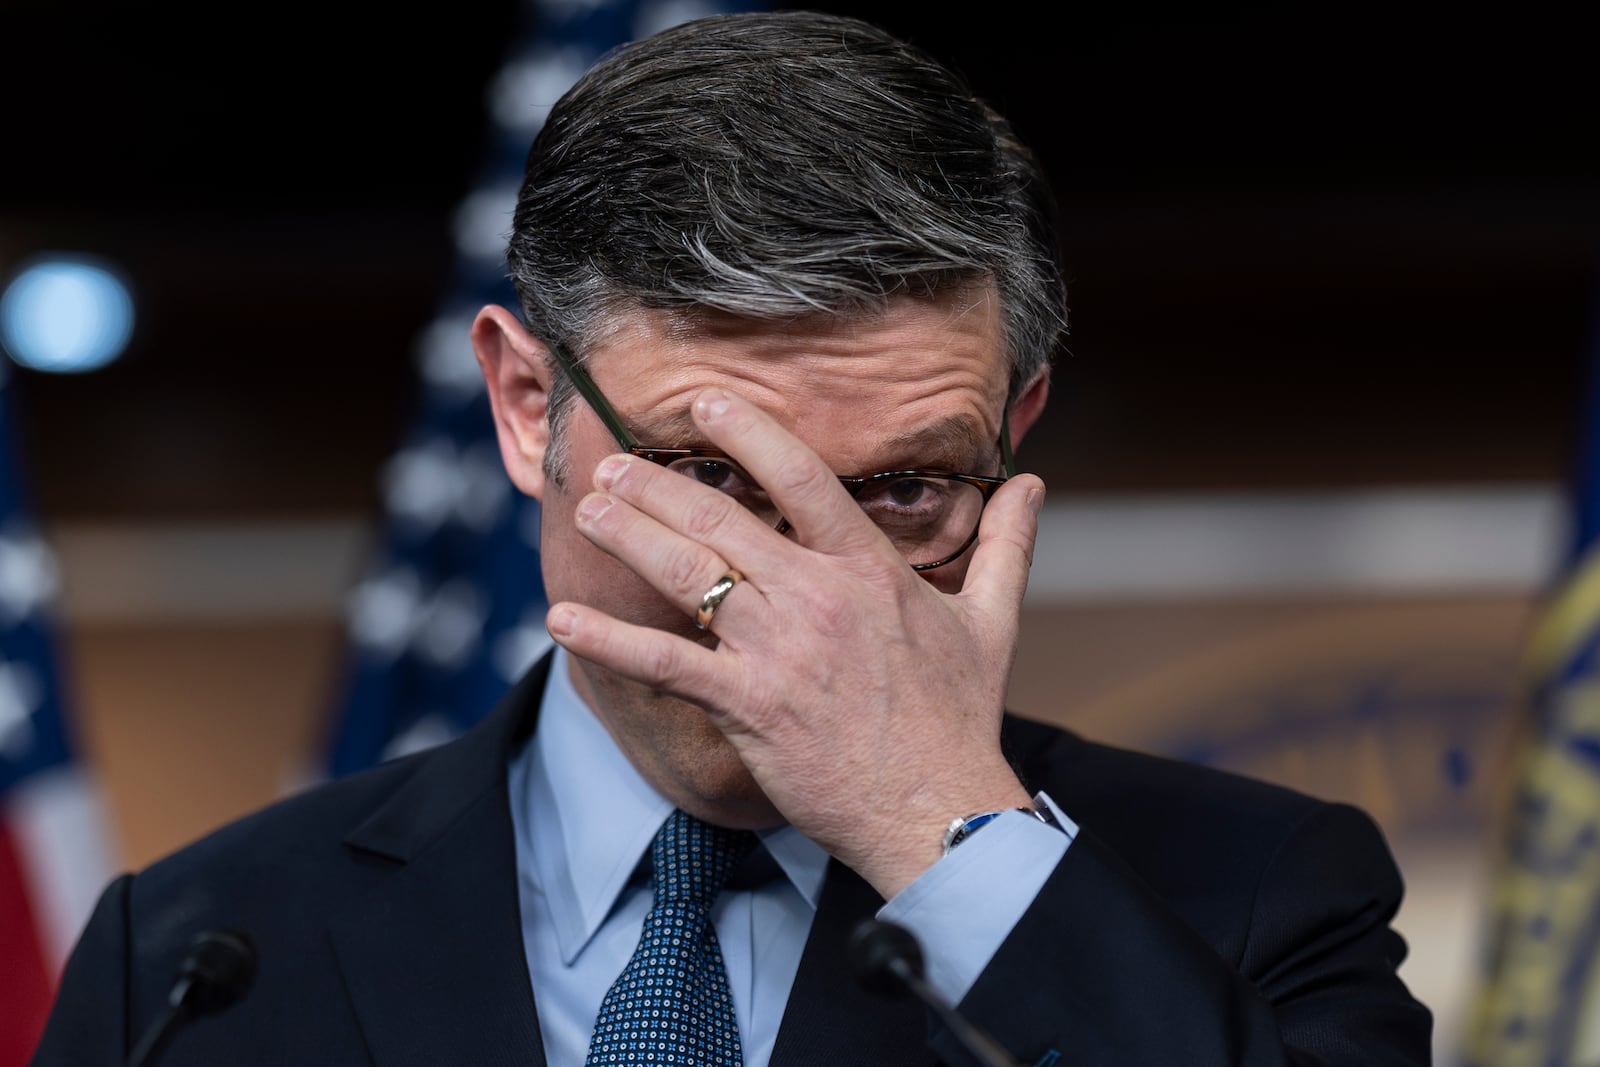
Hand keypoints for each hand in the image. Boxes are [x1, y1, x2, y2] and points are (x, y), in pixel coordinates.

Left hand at [546, 387, 1042, 897]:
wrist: (937, 807)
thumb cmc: (958, 718)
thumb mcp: (993, 623)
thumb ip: (1007, 546)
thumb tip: (1033, 484)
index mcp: (869, 570)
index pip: (805, 477)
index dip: (751, 433)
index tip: (708, 403)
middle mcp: (817, 596)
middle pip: (723, 519)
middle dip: (660, 486)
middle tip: (615, 464)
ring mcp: (777, 649)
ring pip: (687, 574)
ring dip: (630, 536)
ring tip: (589, 509)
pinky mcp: (747, 703)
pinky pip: (664, 662)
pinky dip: (609, 638)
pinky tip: (561, 619)